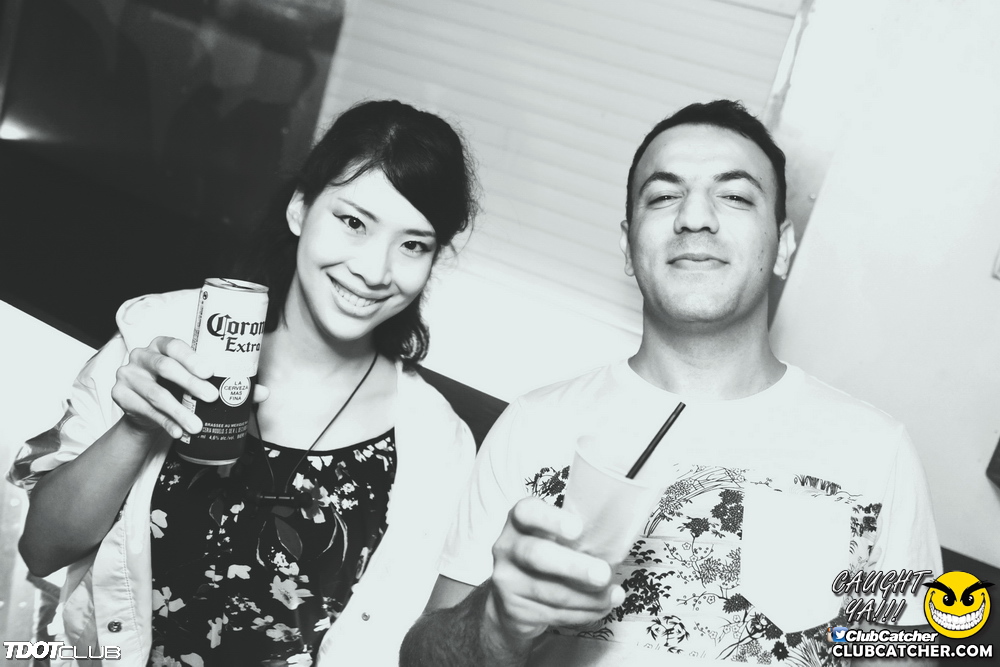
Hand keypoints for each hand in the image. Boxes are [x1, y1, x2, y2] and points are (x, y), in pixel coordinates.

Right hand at [111, 336, 216, 439]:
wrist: (143, 406)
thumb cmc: (169, 384)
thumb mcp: (181, 375)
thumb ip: (196, 376)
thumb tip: (227, 387)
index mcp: (159, 345)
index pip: (174, 346)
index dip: (191, 358)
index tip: (209, 372)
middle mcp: (141, 355)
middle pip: (165, 367)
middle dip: (190, 383)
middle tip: (211, 397)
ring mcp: (127, 374)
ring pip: (156, 394)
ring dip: (179, 412)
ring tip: (196, 425)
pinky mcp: (119, 394)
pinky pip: (146, 411)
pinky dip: (166, 423)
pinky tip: (179, 431)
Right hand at [485, 497, 624, 649]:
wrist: (508, 597)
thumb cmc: (544, 557)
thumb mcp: (551, 537)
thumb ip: (574, 536)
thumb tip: (617, 546)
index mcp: (519, 521)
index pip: (527, 512)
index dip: (551, 519)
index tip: (577, 528)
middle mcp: (507, 547)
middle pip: (536, 555)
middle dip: (573, 566)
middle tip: (603, 574)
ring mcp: (507, 580)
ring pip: (550, 591)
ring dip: (587, 597)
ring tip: (612, 596)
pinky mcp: (513, 608)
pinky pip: (553, 613)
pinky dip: (582, 613)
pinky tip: (598, 608)